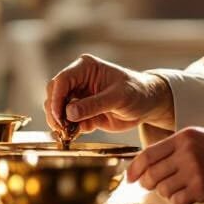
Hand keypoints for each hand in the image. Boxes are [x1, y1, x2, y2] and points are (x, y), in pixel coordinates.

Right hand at [44, 54, 174, 134]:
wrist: (148, 105)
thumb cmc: (136, 92)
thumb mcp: (118, 97)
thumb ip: (94, 104)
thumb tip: (69, 113)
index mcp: (86, 68)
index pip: (63, 80)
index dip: (56, 98)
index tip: (59, 116)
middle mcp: (79, 81)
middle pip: (55, 94)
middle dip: (55, 111)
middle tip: (61, 128)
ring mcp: (80, 97)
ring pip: (58, 109)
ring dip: (60, 122)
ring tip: (67, 133)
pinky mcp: (83, 113)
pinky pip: (69, 122)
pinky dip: (68, 130)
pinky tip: (73, 136)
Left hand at [127, 127, 203, 203]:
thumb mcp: (200, 138)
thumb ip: (178, 147)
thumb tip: (154, 160)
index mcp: (184, 137)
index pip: (148, 154)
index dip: (135, 168)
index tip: (131, 177)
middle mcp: (186, 152)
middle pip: (152, 173)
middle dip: (149, 184)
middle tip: (154, 186)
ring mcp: (193, 170)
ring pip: (163, 189)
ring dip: (168, 193)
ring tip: (182, 188)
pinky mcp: (202, 188)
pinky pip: (178, 200)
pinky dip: (181, 201)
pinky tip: (191, 195)